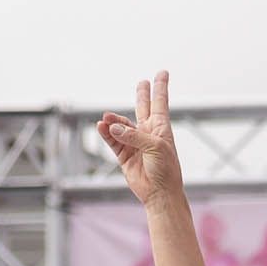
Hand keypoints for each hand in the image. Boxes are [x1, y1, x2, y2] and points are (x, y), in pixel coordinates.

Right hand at [94, 72, 183, 199]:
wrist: (159, 193)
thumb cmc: (166, 169)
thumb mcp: (155, 147)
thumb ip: (134, 135)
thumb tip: (113, 126)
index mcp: (161, 128)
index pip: (160, 102)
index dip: (160, 87)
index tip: (162, 72)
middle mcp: (148, 133)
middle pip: (143, 108)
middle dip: (142, 95)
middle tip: (142, 82)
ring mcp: (135, 143)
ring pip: (121, 125)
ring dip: (114, 120)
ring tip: (106, 117)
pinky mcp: (124, 155)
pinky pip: (112, 140)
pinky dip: (106, 133)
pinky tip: (100, 126)